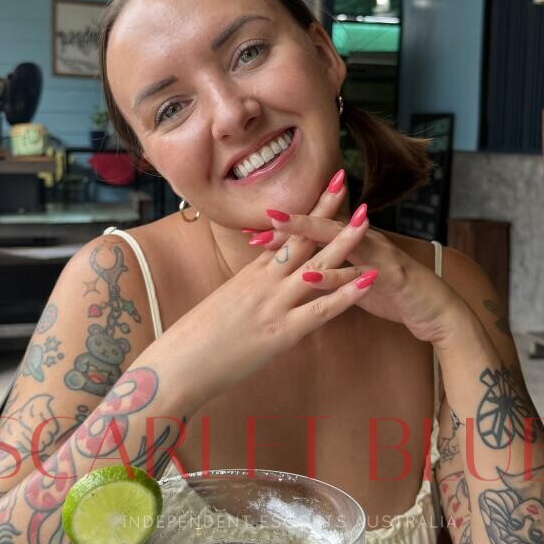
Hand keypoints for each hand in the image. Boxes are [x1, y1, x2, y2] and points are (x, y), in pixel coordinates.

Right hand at [159, 174, 378, 404]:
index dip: (304, 210)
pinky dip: (345, 294)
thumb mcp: (224, 305)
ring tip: (367, 221)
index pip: (283, 234)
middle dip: (323, 210)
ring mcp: (273, 305)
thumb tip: (260, 285)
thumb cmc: (194, 340)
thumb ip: (247, 291)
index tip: (321, 188)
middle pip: (299, 238)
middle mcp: (263, 282)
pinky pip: (320, 310)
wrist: (176, 364)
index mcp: (250, 275)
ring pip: (315, 267)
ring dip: (343, 243)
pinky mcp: (280, 333)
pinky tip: (368, 281)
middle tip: (344, 179)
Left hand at [250, 194, 459, 346]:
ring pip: (340, 241)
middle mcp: (365, 241)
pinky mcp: (390, 276)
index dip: (287, 230)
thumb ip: (333, 270)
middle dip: (293, 222)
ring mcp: (378, 255)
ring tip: (279, 231)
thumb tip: (302, 269)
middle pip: (324, 226)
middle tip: (264, 217)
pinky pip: (358, 274)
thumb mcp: (357, 280)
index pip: (316, 230)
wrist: (437, 309)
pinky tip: (310, 276)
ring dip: (309, 234)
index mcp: (355, 243)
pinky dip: (334, 276)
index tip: (253, 230)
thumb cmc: (394, 293)